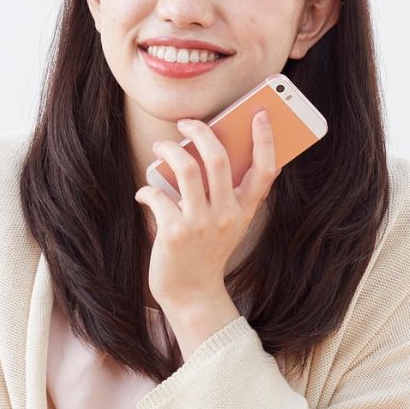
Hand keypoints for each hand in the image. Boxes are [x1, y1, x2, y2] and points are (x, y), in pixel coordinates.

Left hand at [133, 110, 280, 307]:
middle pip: (217, 159)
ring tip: (160, 147)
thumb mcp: (228, 225)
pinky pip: (157, 195)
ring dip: (168, 151)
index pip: (264, 170)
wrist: (192, 293)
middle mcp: (226, 215)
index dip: (265, 139)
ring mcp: (200, 223)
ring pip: (186, 170)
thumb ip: (225, 194)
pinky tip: (144, 193)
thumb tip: (203, 152)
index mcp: (244, 210)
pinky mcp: (175, 232)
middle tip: (186, 123)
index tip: (260, 114)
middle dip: (200, 132)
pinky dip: (146, 189)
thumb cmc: (207, 252)